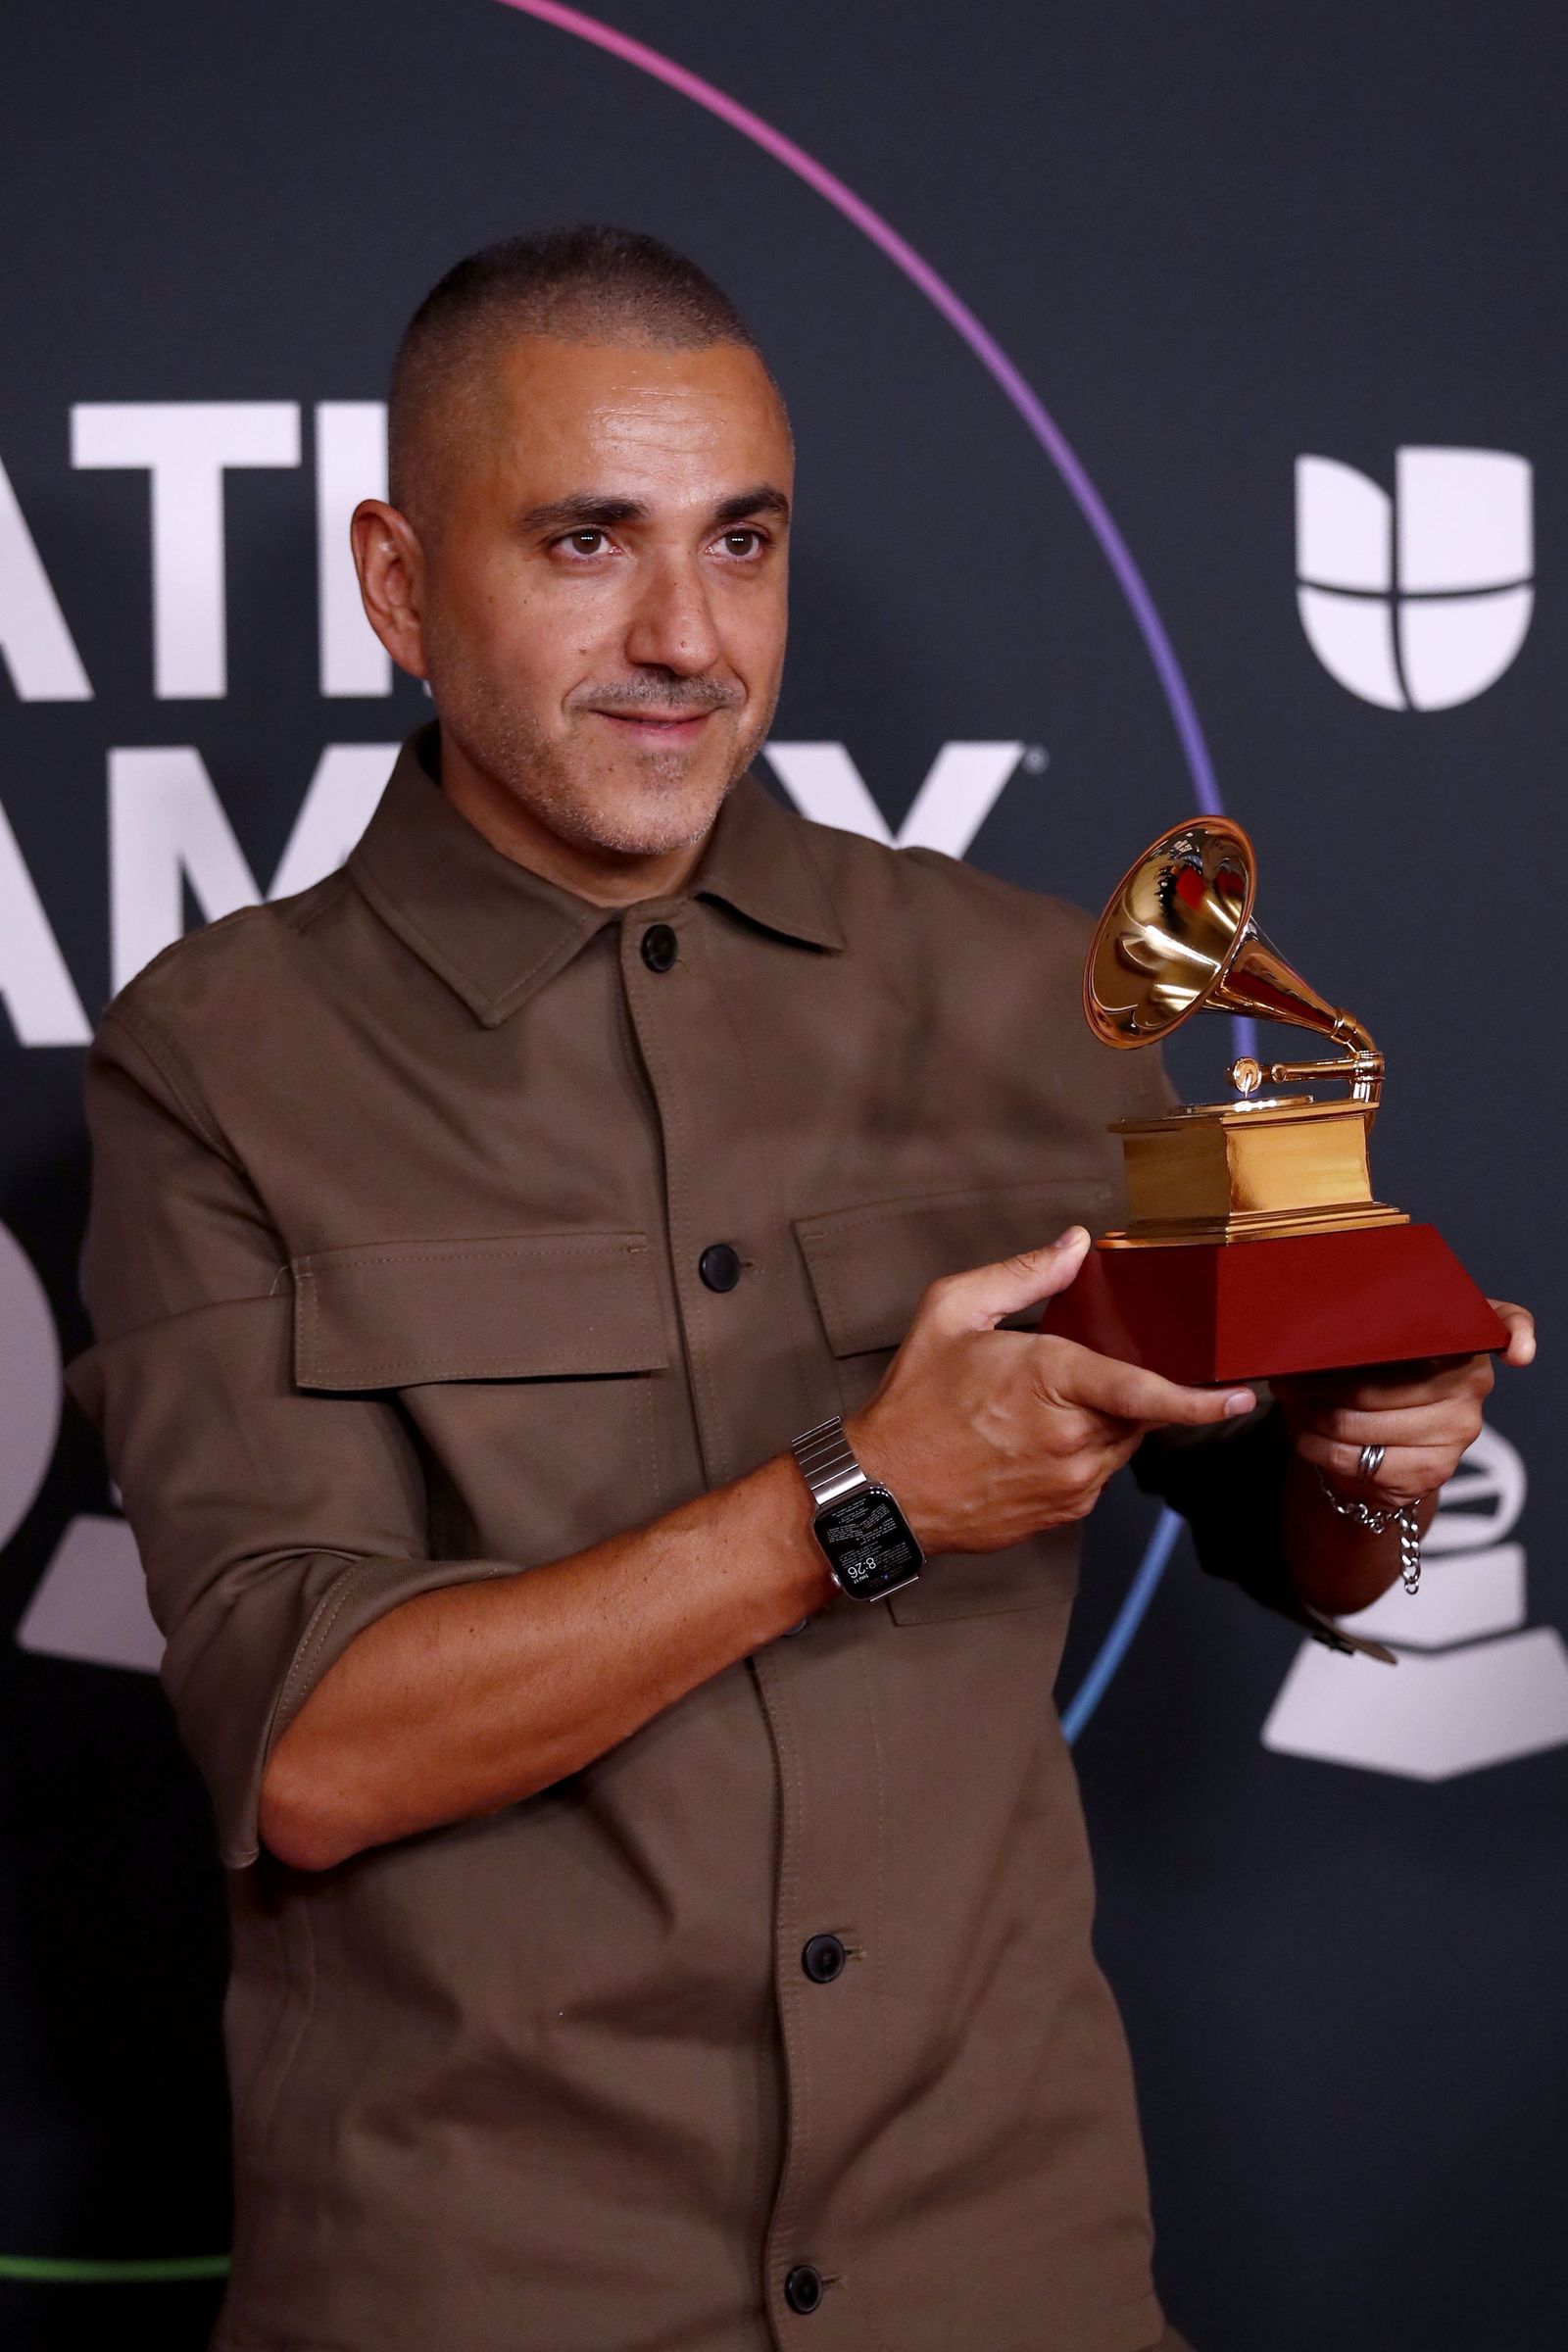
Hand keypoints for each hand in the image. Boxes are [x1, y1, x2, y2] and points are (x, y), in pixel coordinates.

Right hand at [848, 1226, 1256, 1555]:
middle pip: (1137, 1410)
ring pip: (1121, 1443)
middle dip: (1122, 1388)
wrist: (884, 1489)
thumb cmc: (913, 1401)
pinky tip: (1032, 1440)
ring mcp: (1070, 1482)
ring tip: (1039, 1409)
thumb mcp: (952, 1313)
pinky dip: (1083, 1450)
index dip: (1198, 1398)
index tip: (1240, 1396)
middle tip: (1073, 1376)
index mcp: (1049, 1381)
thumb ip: (1022, 1274)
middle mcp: (1070, 1438)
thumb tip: (1075, 1245)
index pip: (1142, 1390)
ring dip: (1102, 1420)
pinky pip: (1099, 1473)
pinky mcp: (1063, 1511)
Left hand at [1272, 1299, 1535, 1510]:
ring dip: (1312, 1413)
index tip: (1514, 1351)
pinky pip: (1357, 1458)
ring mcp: (1458, 1431)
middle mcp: (1473, 1384)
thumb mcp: (1381, 1344)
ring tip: (1290, 1401)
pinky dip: (1317, 1445)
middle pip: (1382, 1381)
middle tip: (1287, 1376)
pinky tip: (1306, 1433)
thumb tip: (1313, 1322)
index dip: (1516, 1336)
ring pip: (1362, 1420)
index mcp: (1465, 1341)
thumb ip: (1376, 1323)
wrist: (1379, 1451)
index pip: (1505, 1326)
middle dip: (1321, 1381)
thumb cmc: (1377, 1381)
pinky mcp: (1431, 1471)